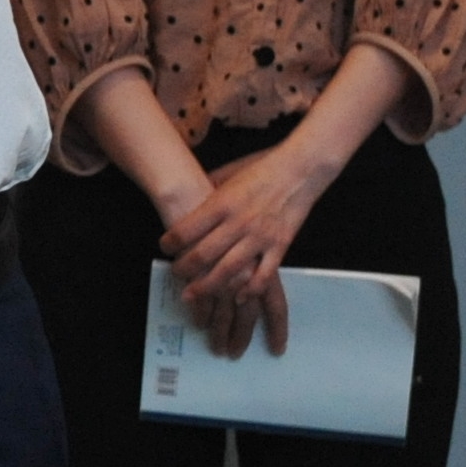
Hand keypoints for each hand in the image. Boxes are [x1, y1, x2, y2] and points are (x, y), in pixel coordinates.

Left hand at [157, 141, 335, 357]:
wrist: (300, 169)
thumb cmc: (261, 169)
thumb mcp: (227, 175)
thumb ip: (207, 191)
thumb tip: (187, 199)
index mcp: (221, 204)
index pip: (185, 230)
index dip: (170, 243)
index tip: (165, 249)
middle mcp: (238, 222)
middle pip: (202, 255)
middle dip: (183, 269)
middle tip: (175, 274)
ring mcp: (260, 236)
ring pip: (228, 270)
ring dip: (207, 286)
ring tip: (192, 294)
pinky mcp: (280, 245)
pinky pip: (263, 275)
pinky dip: (250, 289)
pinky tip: (237, 297)